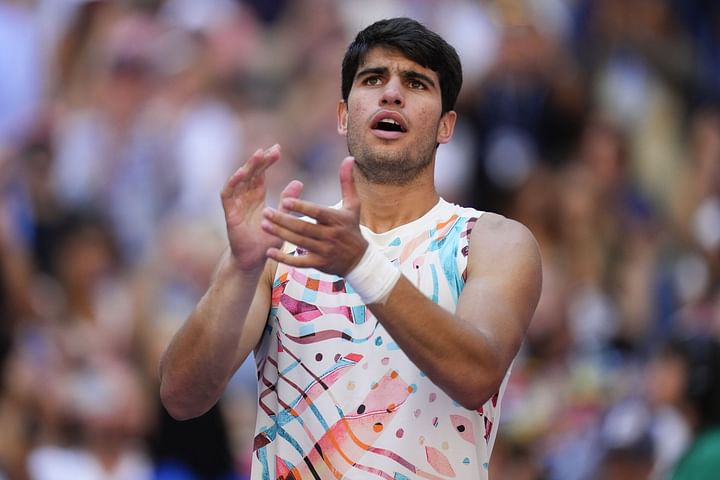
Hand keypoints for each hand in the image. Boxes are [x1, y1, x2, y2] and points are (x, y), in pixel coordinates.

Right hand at [221, 145, 302, 270]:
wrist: (254, 259)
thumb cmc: (267, 240)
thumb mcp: (282, 218)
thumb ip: (288, 201)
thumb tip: (298, 182)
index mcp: (257, 197)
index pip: (261, 174)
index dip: (267, 162)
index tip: (277, 149)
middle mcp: (245, 198)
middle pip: (251, 174)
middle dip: (260, 160)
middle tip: (271, 149)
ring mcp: (236, 204)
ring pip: (239, 180)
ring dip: (248, 167)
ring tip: (258, 155)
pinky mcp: (230, 214)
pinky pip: (228, 195)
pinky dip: (232, 183)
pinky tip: (240, 173)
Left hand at [261, 157, 367, 275]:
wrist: (359, 259)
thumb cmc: (352, 227)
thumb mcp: (353, 205)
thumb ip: (347, 181)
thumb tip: (349, 158)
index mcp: (336, 219)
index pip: (317, 213)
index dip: (302, 208)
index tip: (285, 201)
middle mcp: (330, 235)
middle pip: (304, 228)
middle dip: (283, 220)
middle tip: (265, 212)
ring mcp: (324, 251)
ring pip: (299, 243)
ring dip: (280, 234)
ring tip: (263, 225)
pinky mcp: (319, 264)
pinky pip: (299, 263)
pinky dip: (284, 259)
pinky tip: (269, 252)